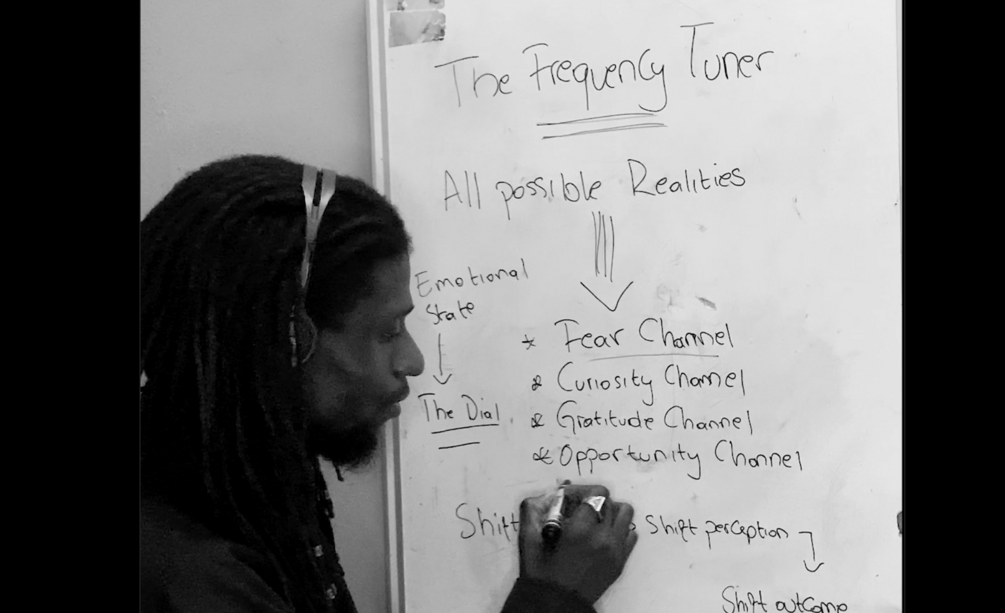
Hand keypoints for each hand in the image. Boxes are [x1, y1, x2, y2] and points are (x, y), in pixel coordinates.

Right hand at [517, 483, 637, 603]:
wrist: (558, 605)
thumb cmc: (541, 574)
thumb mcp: (528, 542)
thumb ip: (530, 513)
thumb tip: (539, 497)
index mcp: (580, 530)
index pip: (596, 493)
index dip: (582, 491)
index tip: (569, 499)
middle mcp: (603, 537)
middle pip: (611, 502)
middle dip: (594, 501)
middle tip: (579, 511)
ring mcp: (616, 550)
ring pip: (626, 514)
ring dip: (612, 512)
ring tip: (595, 521)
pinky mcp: (621, 562)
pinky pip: (631, 534)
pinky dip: (620, 530)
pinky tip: (603, 537)